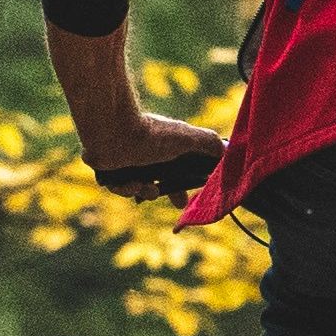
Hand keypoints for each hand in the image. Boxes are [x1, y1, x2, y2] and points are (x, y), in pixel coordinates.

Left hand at [80, 106, 227, 199]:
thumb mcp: (187, 138)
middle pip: (157, 182)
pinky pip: (119, 188)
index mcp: (163, 147)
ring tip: (146, 186)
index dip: (182, 186)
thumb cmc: (152, 134)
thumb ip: (208, 143)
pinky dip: (126, 187)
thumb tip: (226, 151)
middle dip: (165, 192)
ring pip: (138, 188)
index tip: (185, 200)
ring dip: (145, 190)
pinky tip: (129, 181)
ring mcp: (125, 161)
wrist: (115, 133)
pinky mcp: (108, 169)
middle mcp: (144, 153)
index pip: (176, 170)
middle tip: (176, 202)